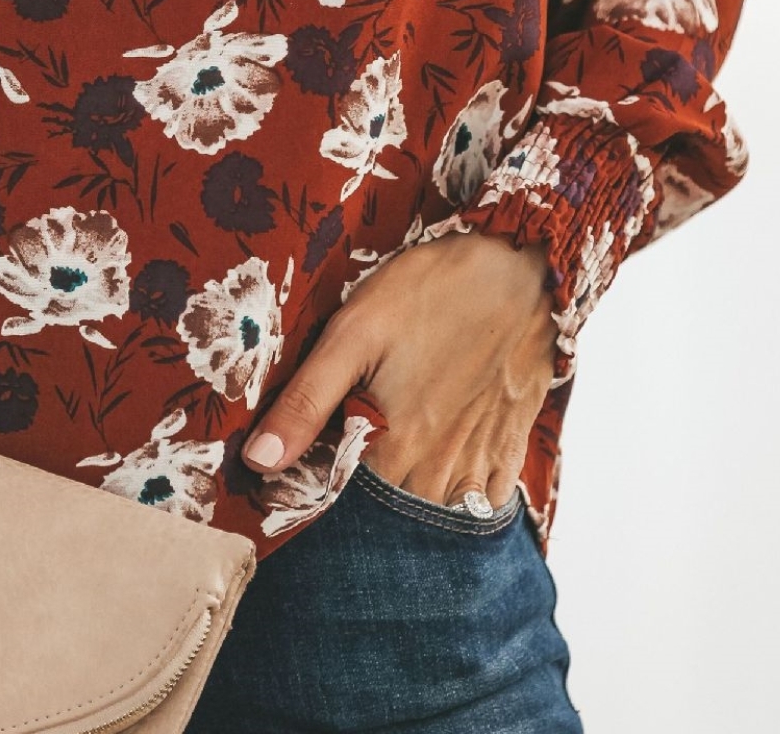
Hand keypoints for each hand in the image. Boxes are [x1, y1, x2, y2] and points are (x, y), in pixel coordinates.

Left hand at [242, 230, 557, 511]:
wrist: (520, 266)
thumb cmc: (430, 291)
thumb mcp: (353, 333)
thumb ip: (307, 402)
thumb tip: (259, 461)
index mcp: (394, 447)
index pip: (343, 501)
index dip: (319, 483)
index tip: (304, 463)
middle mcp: (440, 470)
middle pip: (391, 513)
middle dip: (365, 497)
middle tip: (352, 445)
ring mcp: (481, 462)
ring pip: (435, 513)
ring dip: (410, 498)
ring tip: (391, 453)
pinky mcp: (511, 445)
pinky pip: (485, 501)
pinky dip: (459, 495)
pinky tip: (439, 463)